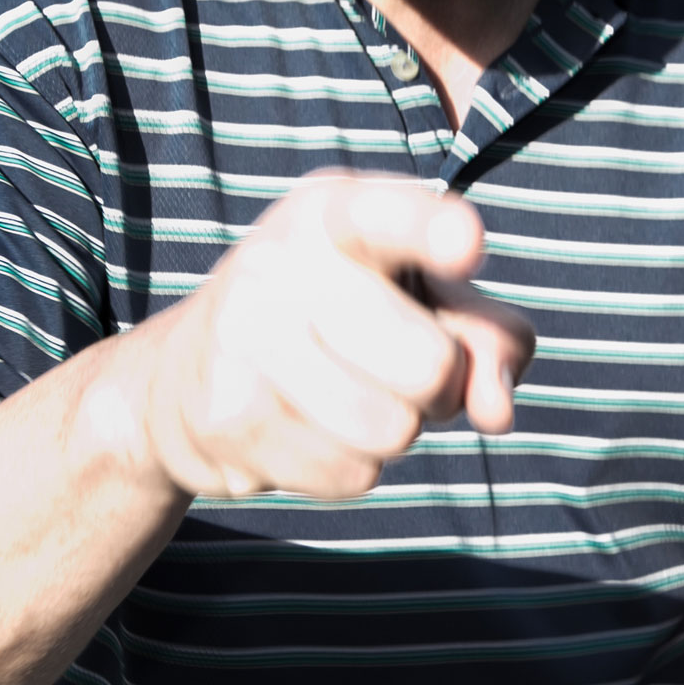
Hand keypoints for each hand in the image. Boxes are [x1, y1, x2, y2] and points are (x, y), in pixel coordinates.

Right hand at [142, 172, 533, 499]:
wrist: (187, 380)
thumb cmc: (340, 324)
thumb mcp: (419, 301)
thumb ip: (487, 336)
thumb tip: (496, 410)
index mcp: (335, 211)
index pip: (390, 217)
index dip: (435, 233)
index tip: (466, 244)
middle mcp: (283, 259)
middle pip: (431, 364)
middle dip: (437, 386)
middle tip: (393, 363)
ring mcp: (246, 335)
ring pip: (393, 429)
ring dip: (392, 430)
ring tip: (346, 392)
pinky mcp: (228, 413)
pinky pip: (350, 473)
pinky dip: (347, 465)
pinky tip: (304, 425)